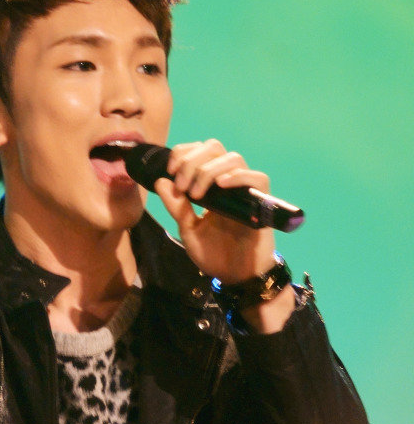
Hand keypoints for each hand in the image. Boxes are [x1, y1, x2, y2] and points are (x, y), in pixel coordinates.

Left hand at [154, 138, 277, 282]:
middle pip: (214, 148)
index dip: (184, 152)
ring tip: (197, 193)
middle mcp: (228, 182)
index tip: (170, 170)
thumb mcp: (188, 230)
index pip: (200, 150)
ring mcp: (246, 190)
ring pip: (233, 158)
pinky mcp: (262, 202)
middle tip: (182, 185)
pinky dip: (238, 176)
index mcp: (210, 184)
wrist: (236, 276)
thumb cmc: (214, 254)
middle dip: (192, 160)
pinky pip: (257, 177)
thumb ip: (176, 207)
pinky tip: (221, 185)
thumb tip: (161, 181)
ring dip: (209, 170)